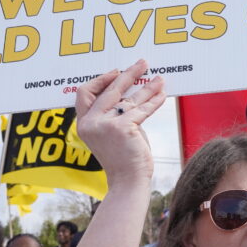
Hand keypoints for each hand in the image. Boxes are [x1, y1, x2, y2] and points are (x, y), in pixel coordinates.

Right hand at [74, 60, 166, 185]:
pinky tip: (162, 94)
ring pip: (129, 99)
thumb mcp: (111, 133)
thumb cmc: (123, 159)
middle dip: (128, 74)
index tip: (116, 72)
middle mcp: (91, 123)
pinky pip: (142, 110)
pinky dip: (154, 101)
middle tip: (142, 63)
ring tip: (159, 78)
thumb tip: (132, 93)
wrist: (127, 182)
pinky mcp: (123, 128)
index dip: (101, 80)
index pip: (84, 93)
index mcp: (84, 124)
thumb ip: (115, 114)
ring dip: (147, 87)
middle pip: (109, 90)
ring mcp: (106, 125)